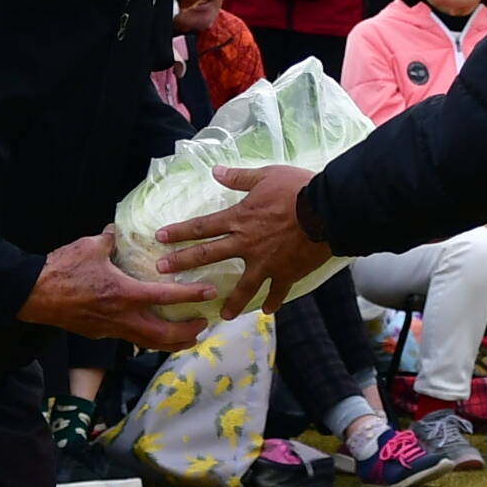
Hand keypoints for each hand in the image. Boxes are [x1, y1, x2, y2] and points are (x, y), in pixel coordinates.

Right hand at [18, 230, 206, 350]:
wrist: (32, 294)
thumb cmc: (61, 269)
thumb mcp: (89, 246)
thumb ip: (110, 241)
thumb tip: (116, 233)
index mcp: (123, 293)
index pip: (165, 297)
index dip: (190, 296)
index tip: (209, 294)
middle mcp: (121, 317)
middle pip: (162, 335)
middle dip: (187, 333)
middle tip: (204, 325)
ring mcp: (109, 329)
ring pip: (147, 343)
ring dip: (170, 342)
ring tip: (187, 337)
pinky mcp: (98, 334)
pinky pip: (130, 340)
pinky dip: (147, 339)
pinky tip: (153, 332)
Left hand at [156, 162, 331, 318]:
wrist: (327, 211)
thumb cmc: (297, 189)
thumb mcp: (266, 176)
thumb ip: (239, 178)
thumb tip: (215, 171)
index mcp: (239, 219)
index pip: (202, 226)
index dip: (179, 231)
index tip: (160, 238)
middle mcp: (246, 244)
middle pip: (209, 255)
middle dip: (183, 263)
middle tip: (162, 272)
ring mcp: (266, 263)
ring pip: (243, 286)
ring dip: (231, 301)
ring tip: (222, 315)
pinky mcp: (286, 273)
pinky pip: (277, 292)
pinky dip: (273, 301)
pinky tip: (267, 311)